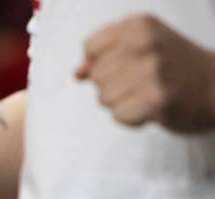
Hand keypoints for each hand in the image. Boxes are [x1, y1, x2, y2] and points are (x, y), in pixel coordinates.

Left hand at [76, 13, 214, 132]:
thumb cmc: (174, 66)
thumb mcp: (141, 48)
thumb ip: (104, 57)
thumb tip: (78, 72)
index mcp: (138, 25)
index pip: (90, 47)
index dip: (103, 61)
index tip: (128, 63)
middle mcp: (143, 44)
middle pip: (96, 76)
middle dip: (114, 84)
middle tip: (145, 81)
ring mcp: (151, 72)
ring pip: (104, 98)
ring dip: (122, 102)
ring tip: (149, 94)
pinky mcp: (156, 100)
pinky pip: (118, 116)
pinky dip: (132, 118)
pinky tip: (152, 108)